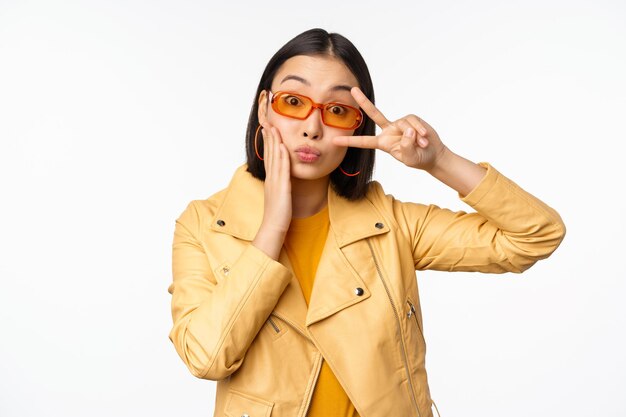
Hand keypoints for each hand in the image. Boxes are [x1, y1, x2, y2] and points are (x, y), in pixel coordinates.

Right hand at [252, 122, 291, 259]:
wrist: (273, 228)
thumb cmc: (278, 216)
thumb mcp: (279, 198)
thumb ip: (280, 188)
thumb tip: (282, 182)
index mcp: (270, 181)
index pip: (269, 158)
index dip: (268, 144)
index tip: (268, 130)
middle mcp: (271, 179)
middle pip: (269, 154)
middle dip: (269, 138)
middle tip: (268, 123)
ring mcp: (275, 183)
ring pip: (274, 159)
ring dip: (274, 142)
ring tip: (273, 128)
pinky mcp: (281, 188)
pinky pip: (281, 170)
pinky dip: (281, 157)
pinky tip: (282, 147)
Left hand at [333, 87, 447, 171]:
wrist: (432, 154)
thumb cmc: (418, 158)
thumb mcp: (409, 158)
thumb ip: (406, 146)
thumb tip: (407, 130)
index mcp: (383, 143)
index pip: (364, 141)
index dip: (350, 141)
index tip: (334, 140)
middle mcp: (388, 131)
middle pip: (374, 114)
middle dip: (363, 101)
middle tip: (352, 90)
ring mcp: (399, 124)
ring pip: (404, 124)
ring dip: (415, 137)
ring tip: (422, 145)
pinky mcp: (411, 119)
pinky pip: (413, 121)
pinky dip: (419, 130)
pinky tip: (424, 138)